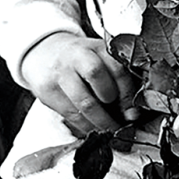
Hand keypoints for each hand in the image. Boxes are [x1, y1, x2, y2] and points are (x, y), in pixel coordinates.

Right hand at [21, 32, 138, 135]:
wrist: (45, 52)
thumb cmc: (81, 59)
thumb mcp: (101, 57)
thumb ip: (117, 76)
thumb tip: (131, 111)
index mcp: (97, 47)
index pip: (117, 68)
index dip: (127, 93)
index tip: (133, 112)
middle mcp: (77, 56)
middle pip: (96, 76)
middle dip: (112, 104)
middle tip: (120, 122)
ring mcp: (60, 73)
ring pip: (83, 103)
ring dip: (99, 122)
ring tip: (109, 130)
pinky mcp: (47, 91)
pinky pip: (69, 115)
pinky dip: (84, 126)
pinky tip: (93, 128)